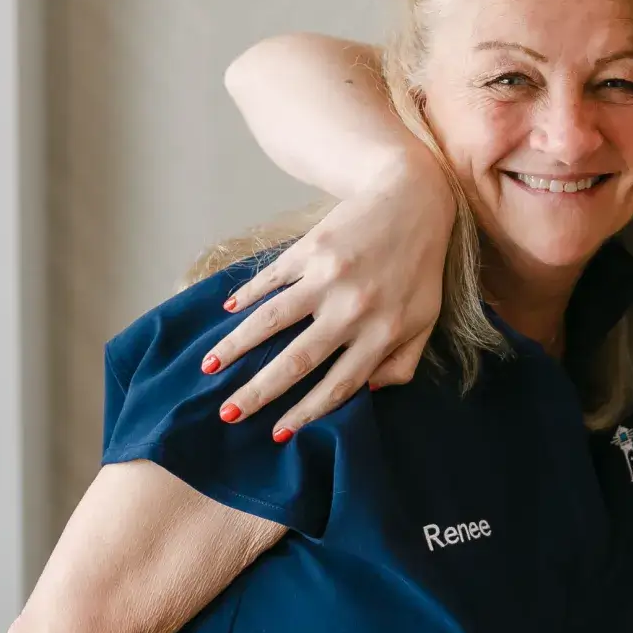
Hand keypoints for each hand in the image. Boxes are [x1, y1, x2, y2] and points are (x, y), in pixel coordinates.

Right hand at [209, 164, 456, 436]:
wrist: (413, 199)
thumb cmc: (419, 268)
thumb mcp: (425, 320)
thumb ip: (402, 362)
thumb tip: (366, 392)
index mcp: (383, 334)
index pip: (337, 387)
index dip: (304, 414)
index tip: (276, 433)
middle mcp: (353, 310)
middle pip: (296, 362)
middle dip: (257, 392)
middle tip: (226, 414)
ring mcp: (328, 278)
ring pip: (271, 321)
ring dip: (235, 347)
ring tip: (208, 368)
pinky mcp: (311, 248)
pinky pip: (271, 278)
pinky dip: (247, 295)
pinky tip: (228, 311)